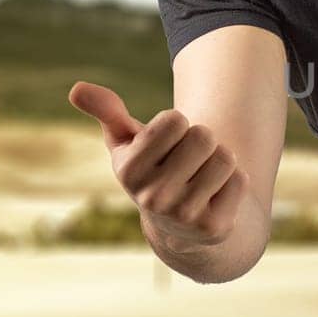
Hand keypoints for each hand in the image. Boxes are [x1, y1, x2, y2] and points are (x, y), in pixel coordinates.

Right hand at [67, 80, 249, 247]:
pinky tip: (215, 198)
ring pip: (225, 157)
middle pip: (203, 136)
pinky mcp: (213, 228)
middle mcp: (152, 197)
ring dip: (219, 162)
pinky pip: (240, 180)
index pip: (175, 119)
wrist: (181, 228)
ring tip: (202, 179)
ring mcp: (183, 216)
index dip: (177, 125)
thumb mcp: (127, 143)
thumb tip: (77, 88)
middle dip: (202, 142)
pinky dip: (234, 182)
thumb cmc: (153, 171)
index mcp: (129, 170)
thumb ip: (107, 112)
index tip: (168, 144)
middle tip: (189, 163)